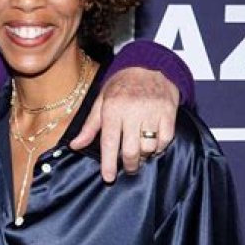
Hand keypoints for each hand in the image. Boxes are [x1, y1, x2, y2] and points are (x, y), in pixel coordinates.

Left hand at [70, 67, 178, 182]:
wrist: (149, 66)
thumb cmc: (121, 86)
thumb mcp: (101, 101)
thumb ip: (90, 126)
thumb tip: (75, 145)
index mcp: (112, 108)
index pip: (108, 141)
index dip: (108, 163)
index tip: (108, 177)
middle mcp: (132, 111)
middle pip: (130, 150)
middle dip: (129, 164)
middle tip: (128, 168)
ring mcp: (152, 112)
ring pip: (149, 147)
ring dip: (144, 156)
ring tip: (139, 153)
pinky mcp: (169, 113)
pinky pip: (165, 140)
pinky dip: (159, 147)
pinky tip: (153, 144)